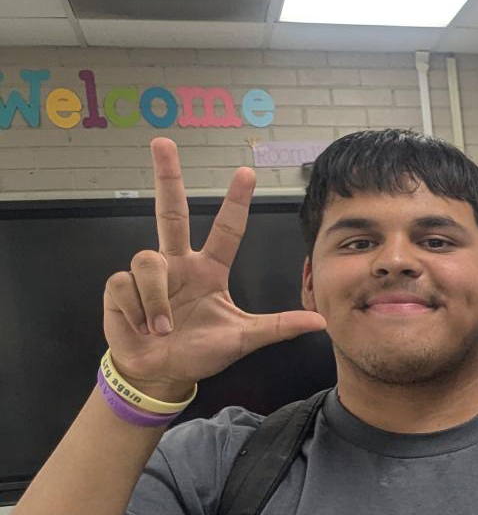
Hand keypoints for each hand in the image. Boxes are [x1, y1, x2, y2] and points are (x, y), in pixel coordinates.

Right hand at [101, 139, 325, 400]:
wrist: (160, 372)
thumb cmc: (199, 352)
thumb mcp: (243, 339)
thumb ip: (278, 328)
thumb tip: (320, 323)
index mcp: (209, 270)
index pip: (227, 230)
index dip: (236, 202)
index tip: (246, 172)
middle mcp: (179, 263)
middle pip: (171, 212)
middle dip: (167, 177)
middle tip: (163, 142)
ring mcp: (149, 273)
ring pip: (148, 261)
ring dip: (156, 300)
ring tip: (163, 328)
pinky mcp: (120, 286)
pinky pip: (127, 285)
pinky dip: (138, 311)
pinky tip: (143, 325)